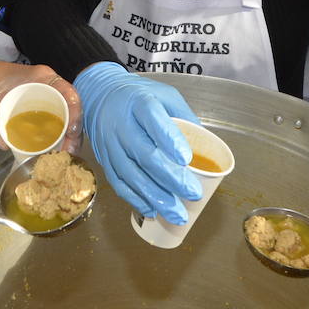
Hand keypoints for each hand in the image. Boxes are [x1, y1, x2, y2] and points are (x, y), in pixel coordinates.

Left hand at [0, 59, 82, 153]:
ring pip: (68, 118)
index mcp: (43, 78)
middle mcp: (51, 87)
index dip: (75, 111)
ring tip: (63, 156)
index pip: (69, 92)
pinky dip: (60, 137)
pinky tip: (56, 151)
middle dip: (75, 133)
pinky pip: (58, 123)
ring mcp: (49, 99)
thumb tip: (4, 144)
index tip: (72, 131)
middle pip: (72, 109)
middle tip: (69, 153)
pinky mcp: (45, 111)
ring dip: (69, 138)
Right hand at [72, 62, 201, 222]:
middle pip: (145, 153)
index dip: (170, 140)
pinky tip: (152, 210)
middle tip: (193, 193)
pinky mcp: (104, 158)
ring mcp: (110, 143)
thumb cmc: (138, 96)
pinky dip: (135, 199)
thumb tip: (207, 145)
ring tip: (177, 213)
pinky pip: (118, 182)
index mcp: (140, 102)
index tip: (187, 159)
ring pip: (131, 174)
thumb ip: (185, 117)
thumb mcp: (165, 95)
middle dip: (170, 178)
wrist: (100, 95)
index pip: (153, 120)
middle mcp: (122, 124)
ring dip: (155, 196)